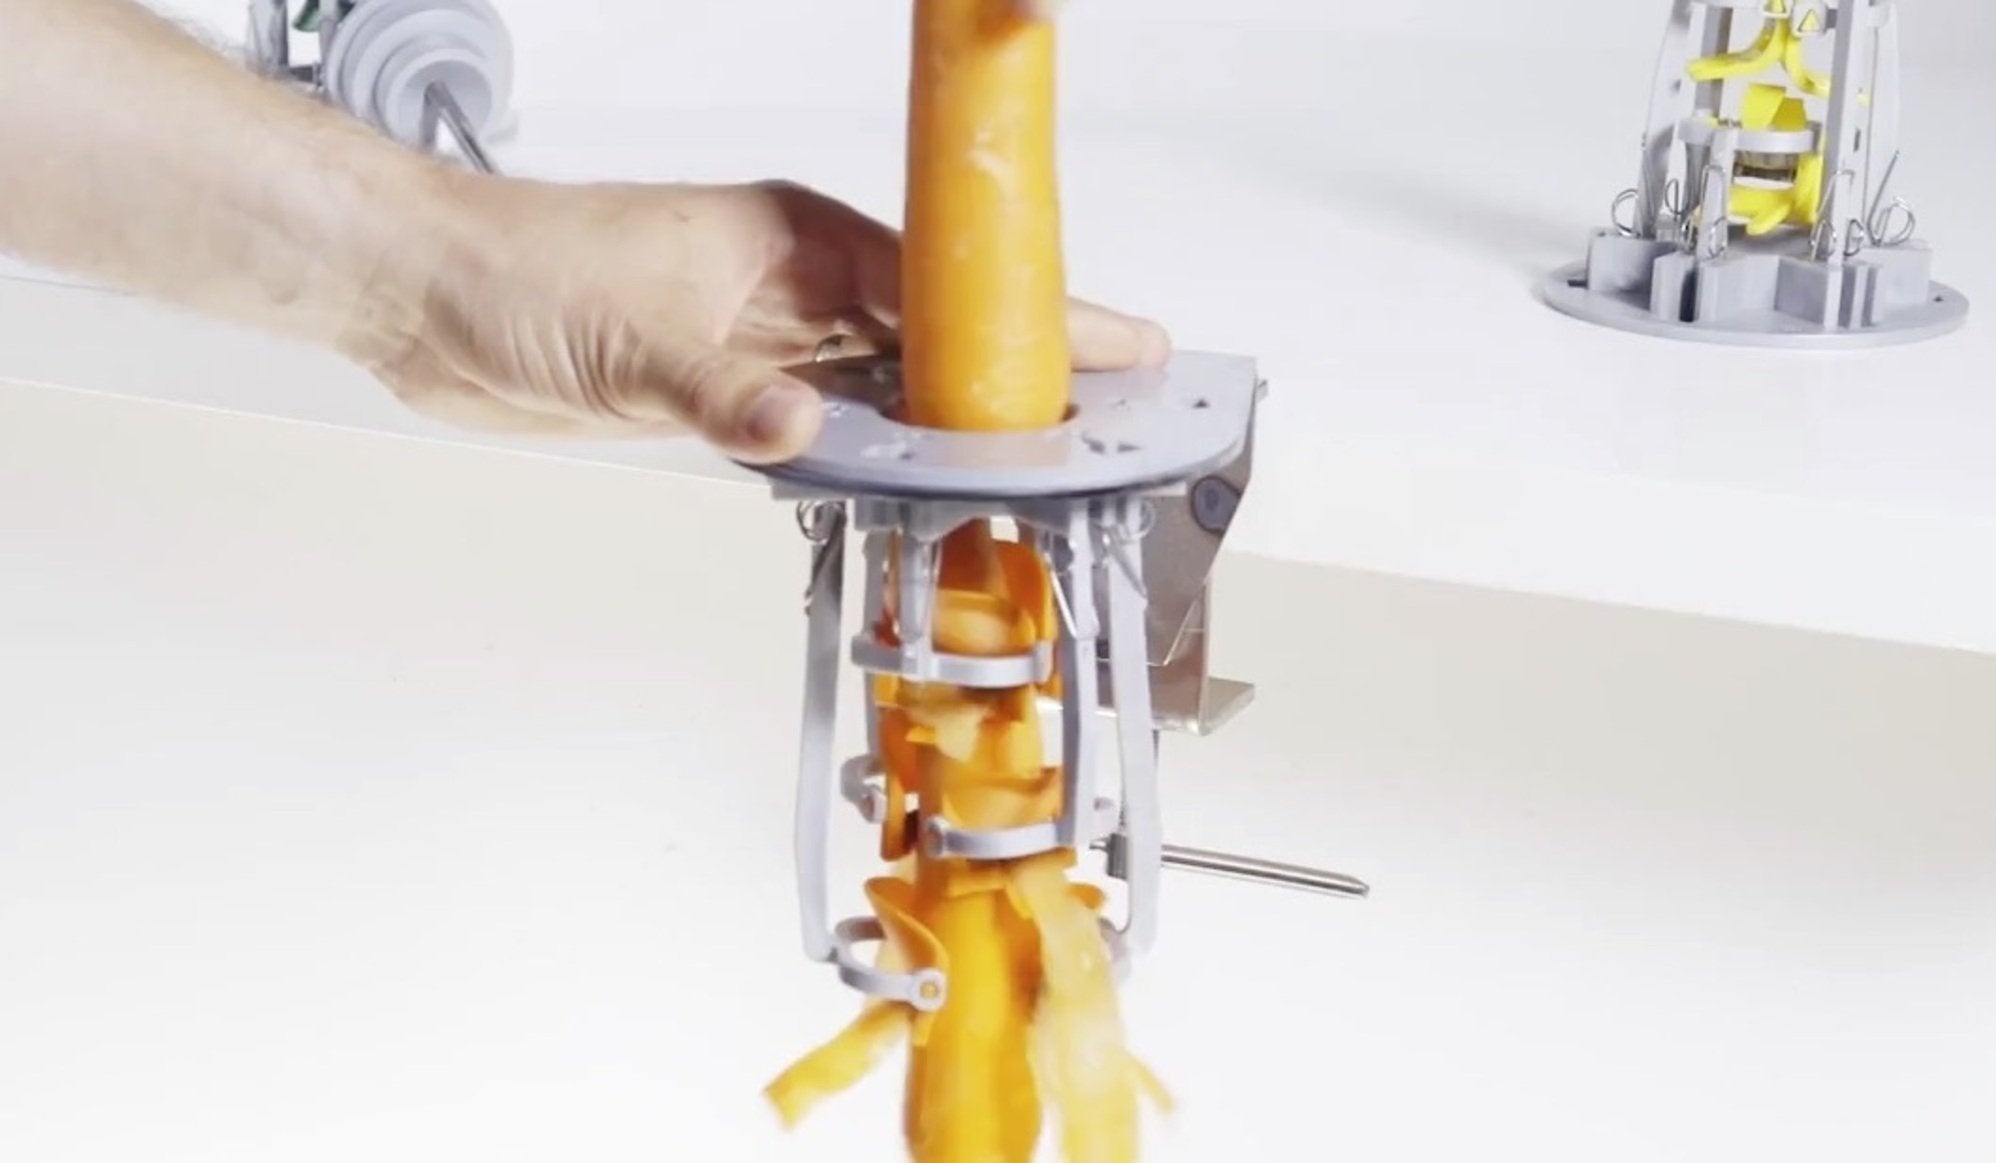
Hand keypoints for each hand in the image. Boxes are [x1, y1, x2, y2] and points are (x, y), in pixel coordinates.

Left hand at [366, 176, 1170, 462]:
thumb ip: (721, 393)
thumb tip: (802, 433)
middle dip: (1018, 384)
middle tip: (1106, 431)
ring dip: (950, 433)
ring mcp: (767, 340)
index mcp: (793, 241)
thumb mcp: (627, 338)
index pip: (943, 281)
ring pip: (890, 392)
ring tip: (1035, 476)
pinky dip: (876, 463)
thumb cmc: (516, 273)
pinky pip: (833, 431)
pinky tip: (919, 496)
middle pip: (937, 340)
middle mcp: (794, 288)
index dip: (1038, 316)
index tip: (1127, 346)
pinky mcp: (730, 390)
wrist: (426, 297)